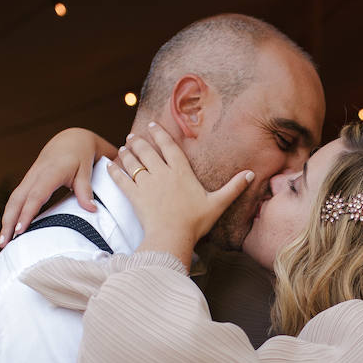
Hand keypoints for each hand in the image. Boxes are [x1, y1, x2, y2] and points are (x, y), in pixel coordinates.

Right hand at [0, 128, 117, 245]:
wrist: (71, 140)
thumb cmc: (81, 156)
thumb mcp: (86, 170)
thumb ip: (86, 189)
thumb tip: (91, 210)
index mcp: (50, 172)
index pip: (36, 196)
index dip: (27, 213)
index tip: (20, 230)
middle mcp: (35, 175)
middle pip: (17, 200)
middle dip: (9, 221)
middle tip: (4, 243)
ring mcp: (29, 178)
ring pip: (13, 200)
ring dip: (6, 220)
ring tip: (3, 242)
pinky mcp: (28, 182)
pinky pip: (16, 199)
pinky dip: (10, 214)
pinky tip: (9, 230)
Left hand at [112, 124, 254, 269]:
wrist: (172, 237)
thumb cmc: (195, 222)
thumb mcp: (218, 203)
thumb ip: (233, 188)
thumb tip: (251, 174)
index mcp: (181, 172)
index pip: (169, 146)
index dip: (160, 134)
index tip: (152, 125)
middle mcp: (162, 173)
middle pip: (148, 151)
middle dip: (139, 141)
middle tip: (133, 135)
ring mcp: (146, 184)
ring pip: (133, 162)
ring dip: (128, 153)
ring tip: (125, 146)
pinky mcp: (135, 196)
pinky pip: (121, 180)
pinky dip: (115, 172)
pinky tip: (110, 166)